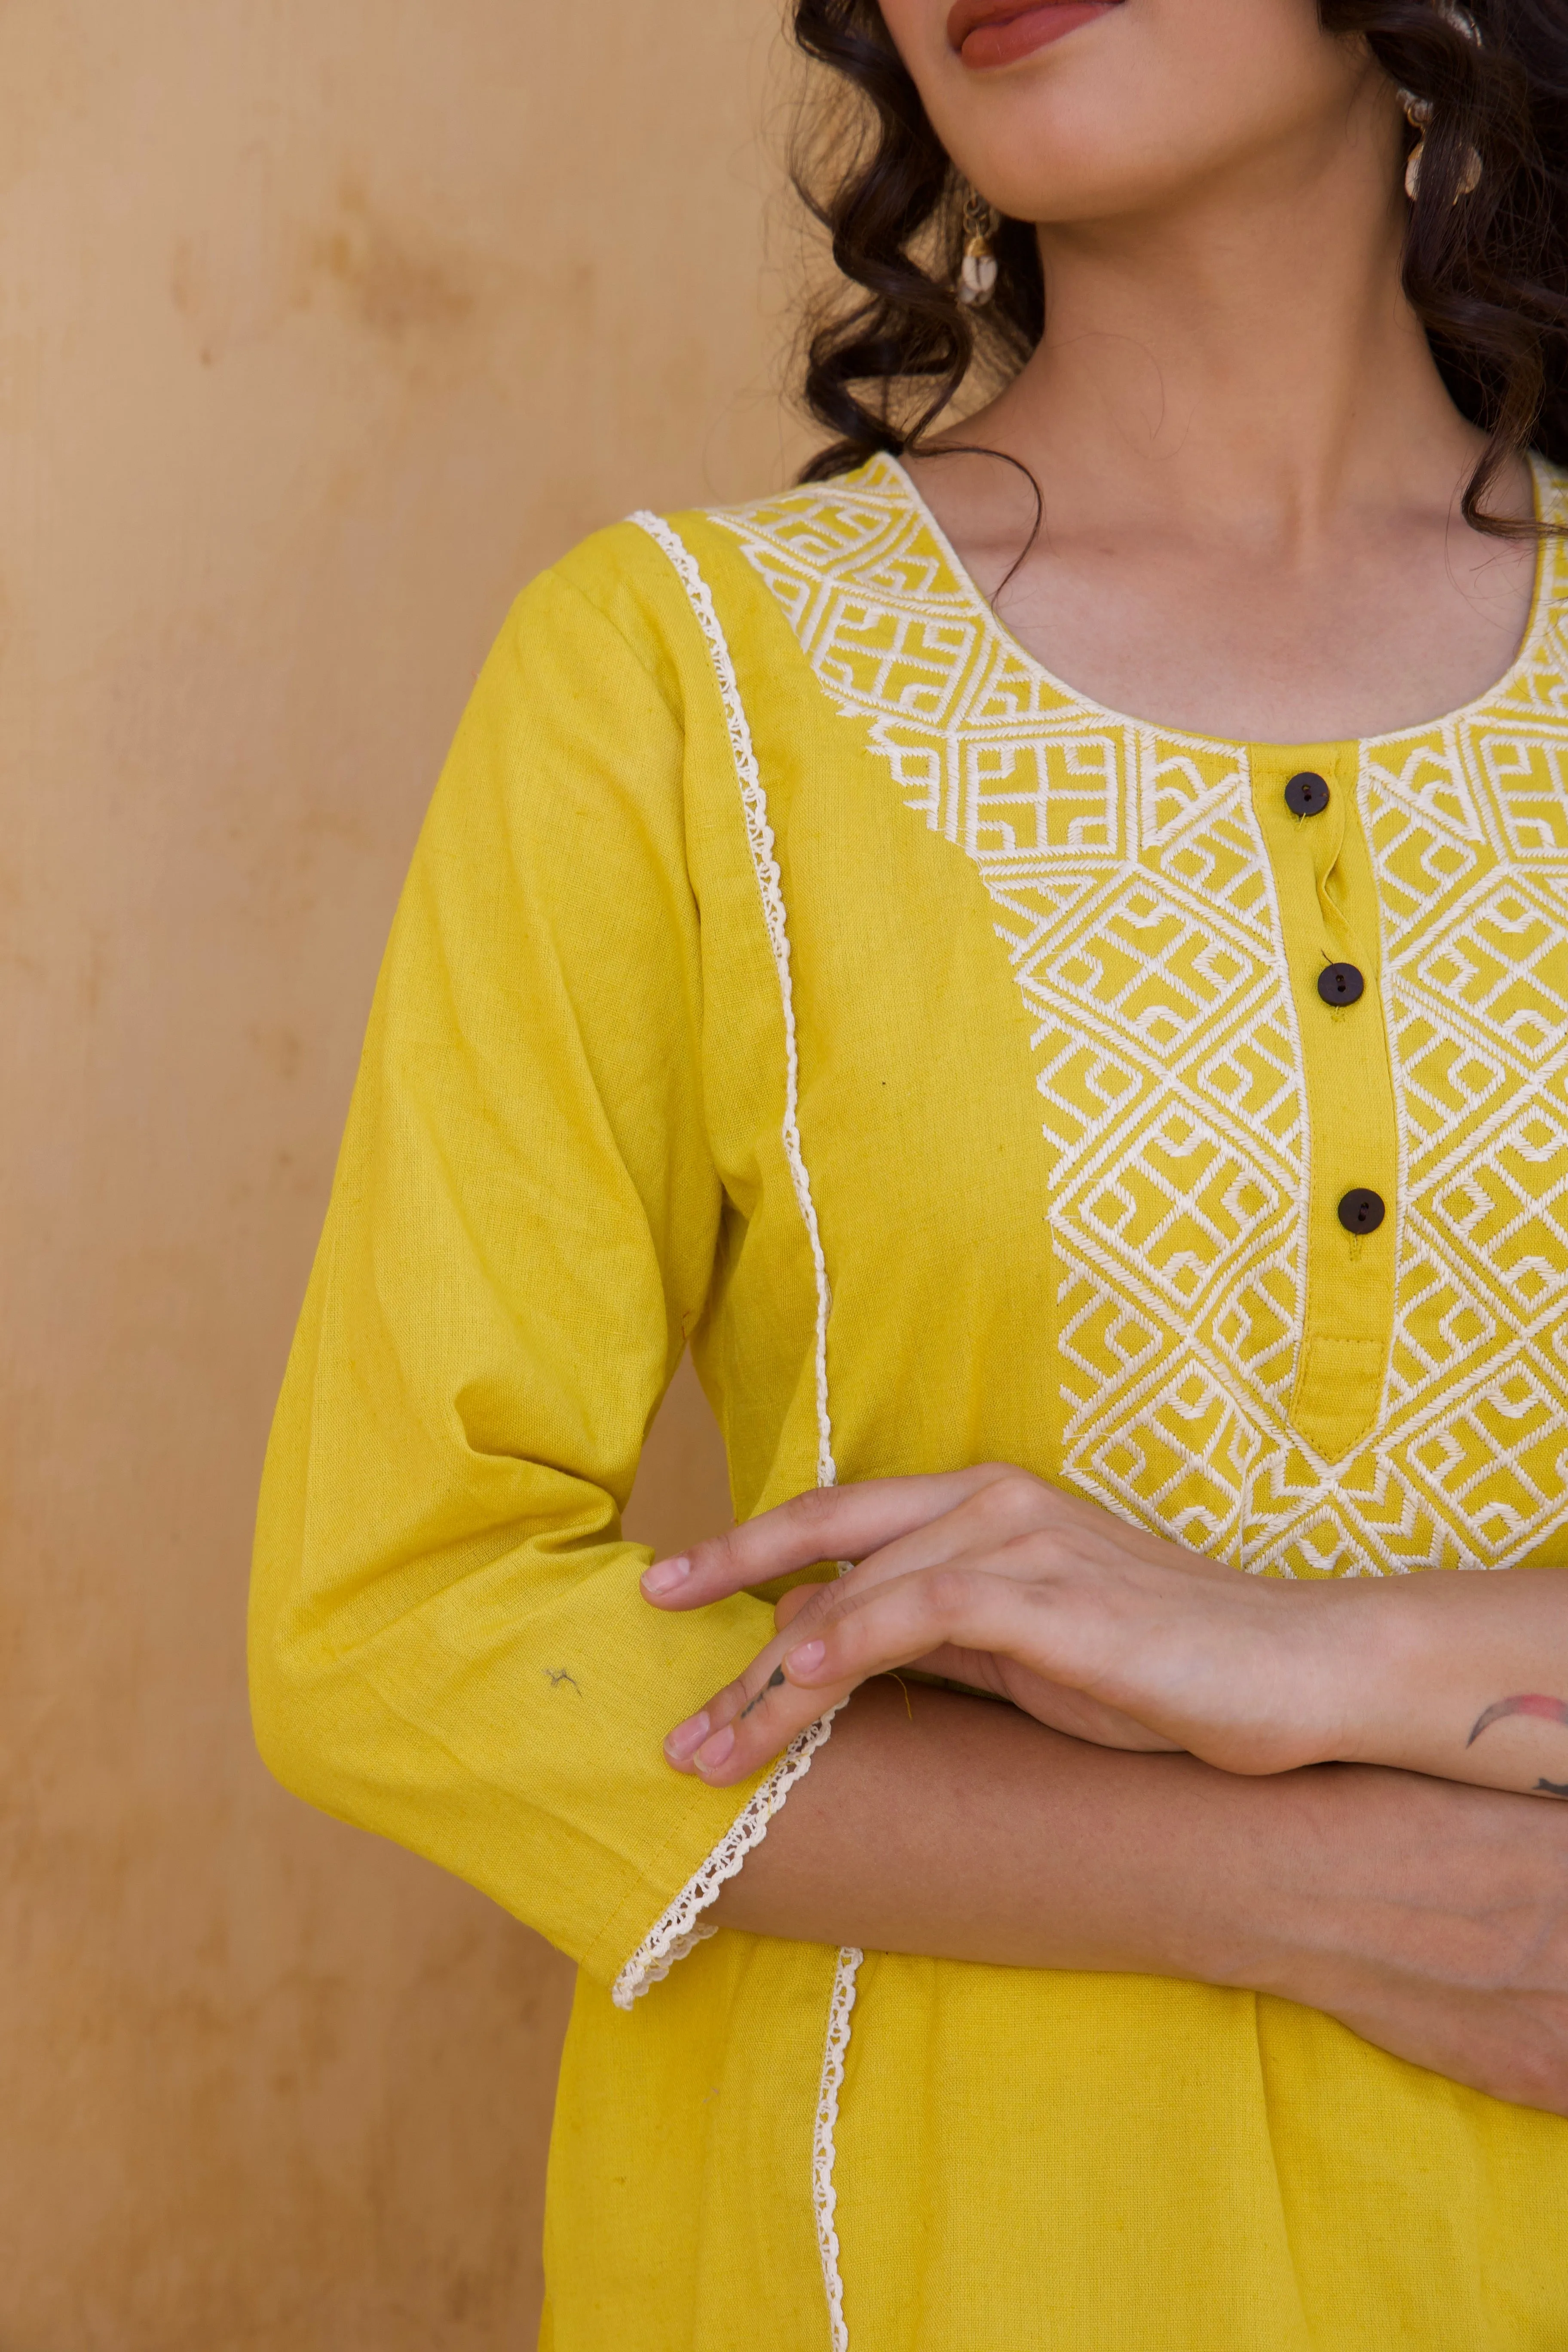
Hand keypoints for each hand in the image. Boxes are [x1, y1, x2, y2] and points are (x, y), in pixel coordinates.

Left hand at [644, 1465, 1358, 1789]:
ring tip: (713, 1747)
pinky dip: (856, 1640)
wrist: (1295, 1675)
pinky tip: (802, 1682)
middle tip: (664, 1702)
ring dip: (774, 1677)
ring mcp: (1022, 1542)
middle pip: (825, 1547)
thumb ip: (933, 1634)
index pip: (835, 1521)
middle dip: (730, 1616)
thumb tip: (830, 1645)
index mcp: (983, 1503)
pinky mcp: (1053, 1595)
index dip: (744, 1554)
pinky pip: (928, 1609)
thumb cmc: (1163, 1669)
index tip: (668, 1595)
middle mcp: (991, 1502)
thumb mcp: (1023, 1652)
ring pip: (859, 1594)